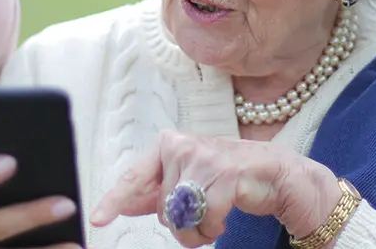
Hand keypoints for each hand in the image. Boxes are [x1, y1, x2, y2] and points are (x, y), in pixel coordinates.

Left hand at [91, 130, 342, 247]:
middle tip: (202, 218)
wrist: (278, 175)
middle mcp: (183, 146)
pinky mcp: (225, 173)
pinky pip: (205, 218)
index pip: (135, 177)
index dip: (115, 200)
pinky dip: (213, 229)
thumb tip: (123, 204)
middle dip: (182, 224)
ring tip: (213, 220)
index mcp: (169, 146)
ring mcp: (204, 157)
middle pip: (163, 208)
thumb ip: (156, 192)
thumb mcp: (189, 183)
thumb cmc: (231, 177)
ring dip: (198, 230)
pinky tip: (224, 220)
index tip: (97, 219)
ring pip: (181, 216)